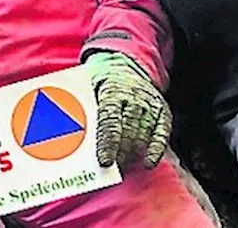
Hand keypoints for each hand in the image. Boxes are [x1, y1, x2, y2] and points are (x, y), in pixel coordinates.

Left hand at [85, 51, 171, 168]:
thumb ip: (85, 112)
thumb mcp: (88, 91)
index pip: (110, 121)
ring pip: (143, 134)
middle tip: (111, 169)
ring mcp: (150, 104)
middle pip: (127, 131)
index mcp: (112, 91)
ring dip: (132, 153)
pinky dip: (155, 150)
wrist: (124, 69)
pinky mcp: (163, 112)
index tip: (104, 162)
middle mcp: (134, 97)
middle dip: (120, 153)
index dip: (108, 144)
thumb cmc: (100, 87)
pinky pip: (161, 134)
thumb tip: (74, 139)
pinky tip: (148, 163)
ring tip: (121, 167)